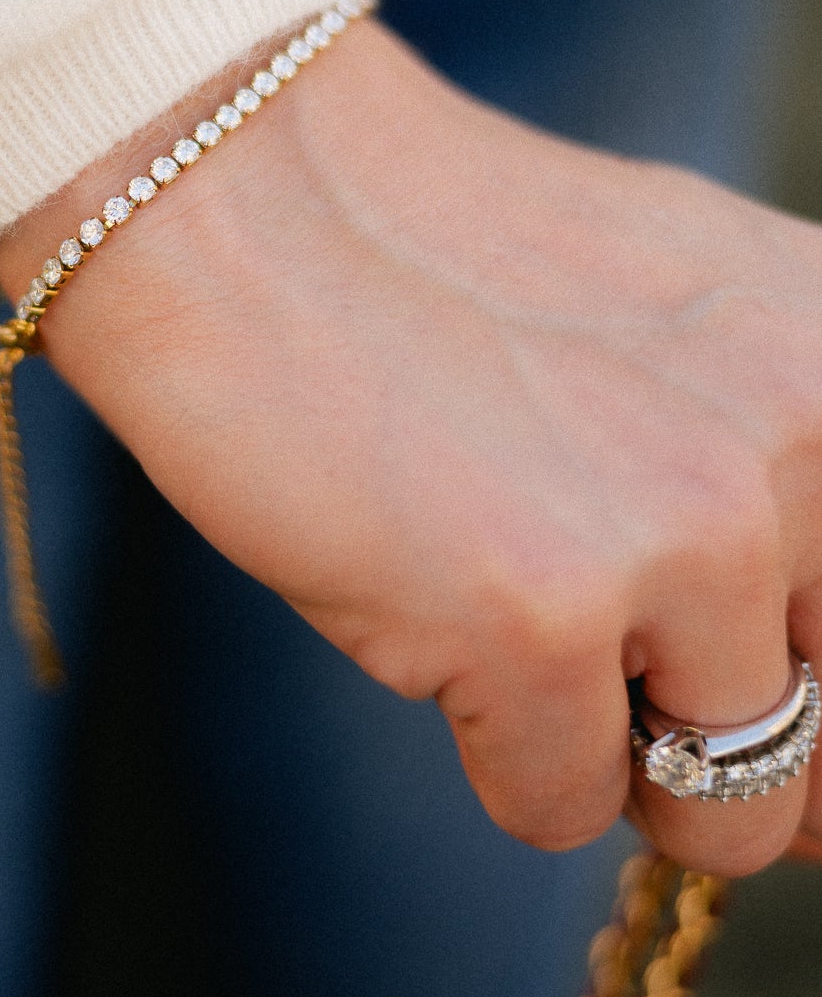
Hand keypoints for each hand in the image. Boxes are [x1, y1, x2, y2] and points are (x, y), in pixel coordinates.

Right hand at [0, 19, 821, 875]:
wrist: (234, 188)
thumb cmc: (435, 253)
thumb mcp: (680, 310)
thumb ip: (790, 462)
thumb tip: (821, 697)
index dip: (812, 680)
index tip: (732, 672)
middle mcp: (805, 441)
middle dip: (721, 732)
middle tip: (605, 645)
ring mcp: (679, 532)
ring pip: (726, 808)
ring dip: (615, 755)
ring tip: (510, 621)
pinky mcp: (535, 616)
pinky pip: (561, 807)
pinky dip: (494, 753)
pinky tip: (429, 618)